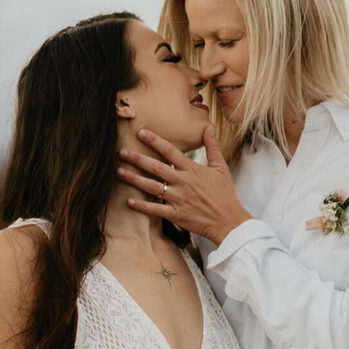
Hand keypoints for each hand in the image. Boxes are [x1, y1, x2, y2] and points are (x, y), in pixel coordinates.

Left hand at [117, 125, 251, 245]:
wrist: (228, 221)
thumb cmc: (224, 194)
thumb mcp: (221, 167)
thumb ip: (212, 146)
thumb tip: (208, 127)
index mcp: (192, 170)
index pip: (170, 151)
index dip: (154, 140)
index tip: (141, 133)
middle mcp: (182, 182)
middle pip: (156, 167)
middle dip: (137, 158)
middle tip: (122, 151)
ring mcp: (178, 199)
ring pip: (151, 187)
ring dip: (134, 179)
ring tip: (119, 172)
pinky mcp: (175, 214)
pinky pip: (155, 209)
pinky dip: (142, 205)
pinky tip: (129, 200)